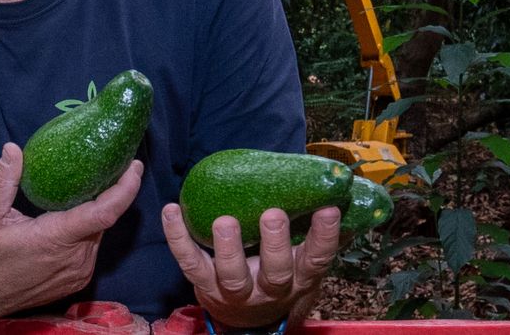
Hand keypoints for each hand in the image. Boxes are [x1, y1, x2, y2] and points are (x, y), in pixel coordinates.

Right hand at [0, 143, 144, 317]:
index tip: (134, 166)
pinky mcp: (78, 279)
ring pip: (100, 232)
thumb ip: (2, 181)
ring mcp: (78, 272)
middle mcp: (75, 259)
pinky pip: (92, 246)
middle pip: (104, 218)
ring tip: (96, 182)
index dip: (125, 189)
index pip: (104, 213)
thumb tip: (13, 149)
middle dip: (113, 192)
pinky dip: (90, 227)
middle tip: (113, 163)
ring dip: (100, 209)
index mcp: (55, 240)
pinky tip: (80, 210)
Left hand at [161, 204, 341, 327]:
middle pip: (275, 272)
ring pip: (232, 277)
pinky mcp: (204, 286)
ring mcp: (235, 291)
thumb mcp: (302, 259)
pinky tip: (172, 211)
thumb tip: (337, 191)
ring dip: (228, 248)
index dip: (324, 236)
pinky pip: (189, 263)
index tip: (328, 209)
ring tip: (225, 221)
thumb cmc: (280, 273)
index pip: (316, 258)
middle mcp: (270, 288)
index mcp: (299, 276)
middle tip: (272, 214)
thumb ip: (315, 230)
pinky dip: (178, 238)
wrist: (249, 319)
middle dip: (274, 244)